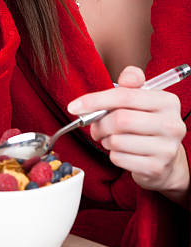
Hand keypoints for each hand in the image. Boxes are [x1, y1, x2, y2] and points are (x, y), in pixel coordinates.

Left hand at [67, 66, 188, 197]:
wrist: (165, 159)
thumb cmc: (145, 123)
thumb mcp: (141, 100)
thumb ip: (130, 85)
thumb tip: (125, 78)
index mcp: (168, 101)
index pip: (125, 96)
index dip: (95, 100)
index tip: (74, 107)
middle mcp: (172, 124)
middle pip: (119, 120)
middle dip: (99, 124)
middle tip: (95, 128)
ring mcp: (166, 148)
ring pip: (117, 141)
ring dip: (106, 141)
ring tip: (112, 139)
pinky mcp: (156, 167)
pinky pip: (119, 158)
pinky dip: (113, 155)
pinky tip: (122, 152)